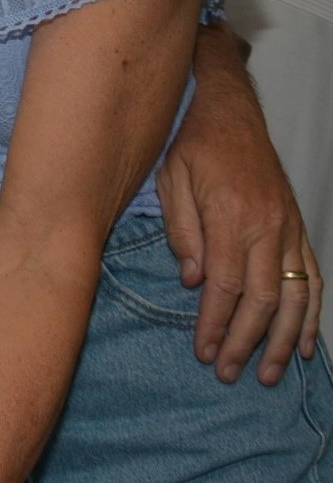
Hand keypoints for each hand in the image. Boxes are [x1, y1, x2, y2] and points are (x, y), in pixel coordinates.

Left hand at [158, 25, 320, 385]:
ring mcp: (288, 228)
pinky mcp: (297, 227)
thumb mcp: (170, 177)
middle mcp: (268, 226)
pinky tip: (308, 344)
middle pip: (262, 300)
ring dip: (283, 340)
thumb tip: (194, 281)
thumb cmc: (191, 142)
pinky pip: (313, 278)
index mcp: (232, 216)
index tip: (203, 350)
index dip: (216, 324)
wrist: (229, 107)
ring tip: (269, 374)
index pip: (227, 287)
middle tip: (227, 372)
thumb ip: (182, 230)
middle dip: (246, 342)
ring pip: (294, 297)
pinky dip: (312, 315)